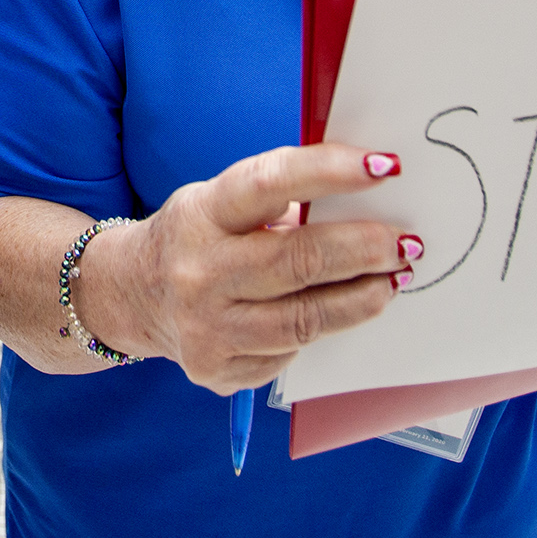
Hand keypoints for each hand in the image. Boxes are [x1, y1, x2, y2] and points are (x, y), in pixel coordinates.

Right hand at [73, 144, 411, 394]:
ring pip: (303, 321)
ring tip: (391, 282)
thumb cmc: (199, 236)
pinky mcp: (217, 371)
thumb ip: (282, 201)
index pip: (271, 184)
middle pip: (298, 262)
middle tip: (405, 243)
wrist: (131, 293)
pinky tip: (336, 314)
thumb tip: (368, 201)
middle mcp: (199, 272)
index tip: (385, 166)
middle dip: (364, 250)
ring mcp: (206, 328)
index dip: (331, 172)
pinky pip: (286, 353)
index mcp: (202, 213)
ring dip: (359, 300)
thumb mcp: (221, 200)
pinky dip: (319, 332)